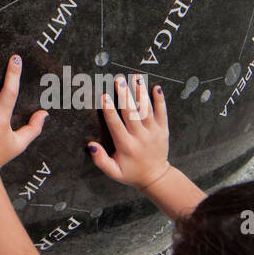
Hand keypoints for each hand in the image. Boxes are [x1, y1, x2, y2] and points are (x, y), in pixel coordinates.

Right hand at [87, 75, 171, 189]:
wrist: (156, 177)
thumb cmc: (131, 173)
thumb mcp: (113, 172)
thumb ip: (100, 160)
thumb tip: (90, 145)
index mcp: (126, 146)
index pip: (116, 125)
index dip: (109, 111)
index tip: (104, 96)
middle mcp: (140, 137)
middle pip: (131, 114)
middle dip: (125, 96)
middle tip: (119, 80)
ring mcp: (153, 133)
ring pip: (146, 110)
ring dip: (140, 93)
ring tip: (136, 78)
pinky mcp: (163, 130)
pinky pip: (162, 113)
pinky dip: (160, 101)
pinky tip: (156, 88)